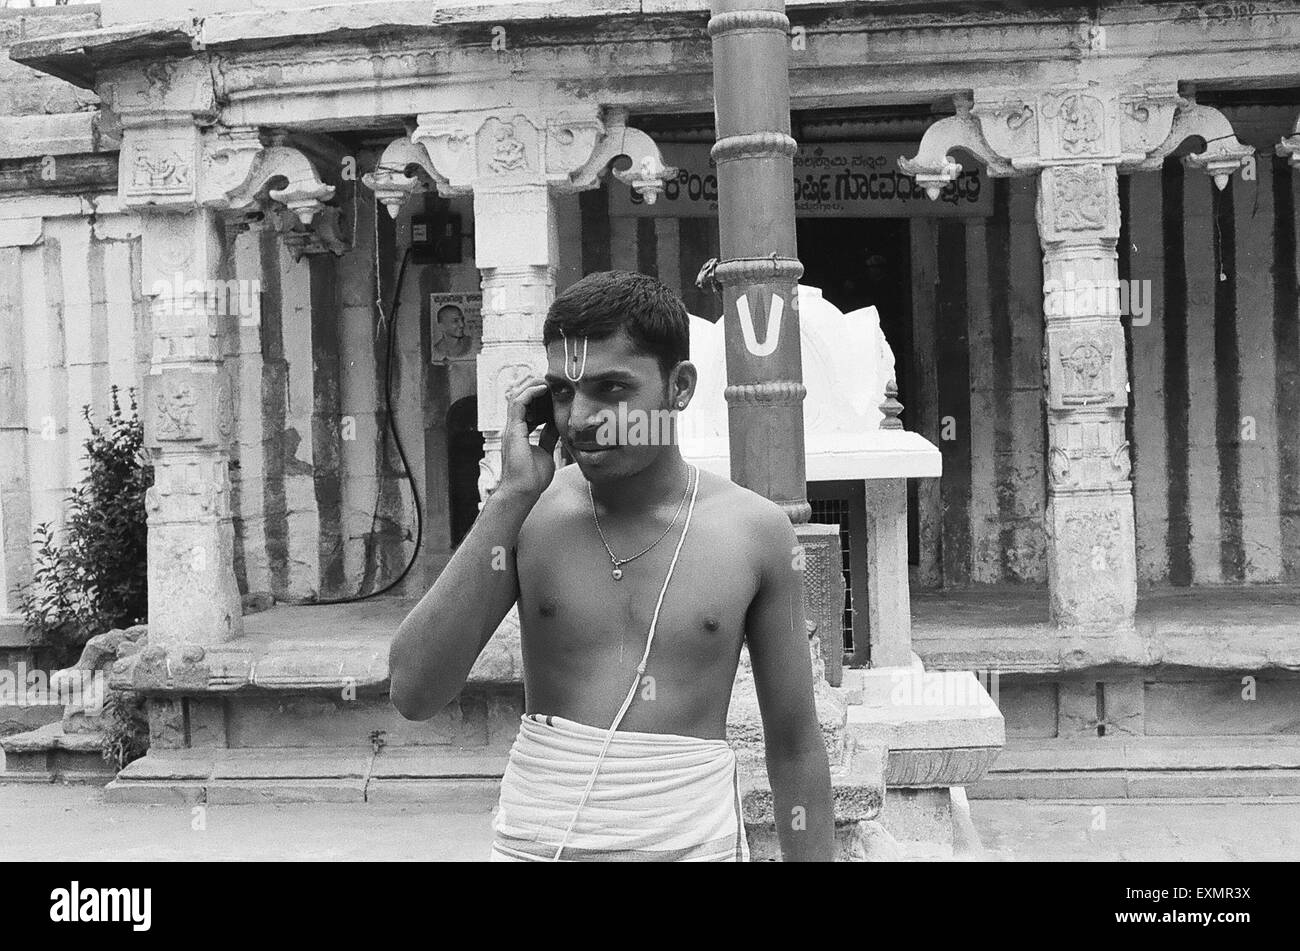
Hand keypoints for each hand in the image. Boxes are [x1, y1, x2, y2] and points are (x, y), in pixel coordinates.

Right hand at [497, 378, 559, 502]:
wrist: (524, 491)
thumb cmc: (532, 478)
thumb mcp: (546, 451)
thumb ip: (549, 436)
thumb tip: (557, 425)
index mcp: (520, 432)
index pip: (527, 406)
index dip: (539, 396)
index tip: (554, 390)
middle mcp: (514, 427)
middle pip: (520, 397)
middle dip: (534, 385)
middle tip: (551, 379)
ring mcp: (512, 428)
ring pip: (517, 395)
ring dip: (532, 385)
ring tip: (547, 379)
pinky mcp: (513, 429)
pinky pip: (518, 403)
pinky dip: (530, 392)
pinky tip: (542, 388)